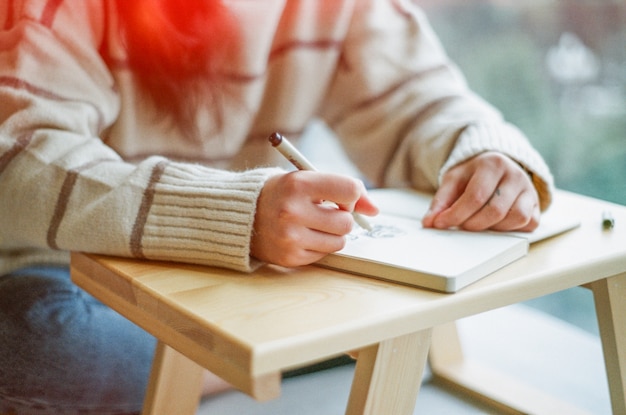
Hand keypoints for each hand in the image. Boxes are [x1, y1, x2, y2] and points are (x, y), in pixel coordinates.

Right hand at [251, 171, 377, 266]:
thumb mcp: (306, 180)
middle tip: (325, 212)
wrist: (242, 215)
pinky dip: (319, 245)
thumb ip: (342, 189)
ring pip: (339, 241)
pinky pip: (324, 254)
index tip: (343, 198)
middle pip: (346, 222)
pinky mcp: (290, 257)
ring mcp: (290, 237)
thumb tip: (375, 210)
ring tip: (313, 224)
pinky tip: (302, 235)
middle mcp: (293, 211)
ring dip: (333, 234)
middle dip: (342, 218)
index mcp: (298, 184)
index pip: (349, 190)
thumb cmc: (281, 193)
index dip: (352, 196)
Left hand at [422, 152, 538, 231]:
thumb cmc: (474, 175)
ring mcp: (529, 190)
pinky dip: (511, 229)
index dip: (456, 214)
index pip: (475, 196)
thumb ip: (441, 201)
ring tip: (478, 223)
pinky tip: (495, 224)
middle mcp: (515, 175)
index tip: (440, 224)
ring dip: (493, 228)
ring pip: (515, 218)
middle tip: (460, 226)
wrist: (496, 167)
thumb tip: (429, 222)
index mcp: (493, 164)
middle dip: (472, 224)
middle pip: (495, 210)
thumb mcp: (454, 180)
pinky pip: (529, 223)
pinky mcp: (537, 204)